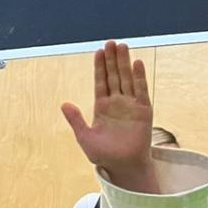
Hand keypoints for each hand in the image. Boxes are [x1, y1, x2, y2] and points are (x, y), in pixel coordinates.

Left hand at [61, 41, 158, 192]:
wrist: (122, 166)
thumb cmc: (103, 154)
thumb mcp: (84, 136)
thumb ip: (75, 120)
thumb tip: (64, 104)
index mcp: (102, 108)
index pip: (100, 82)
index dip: (100, 67)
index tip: (98, 52)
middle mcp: (117, 103)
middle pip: (114, 76)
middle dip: (112, 60)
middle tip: (110, 42)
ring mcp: (130, 105)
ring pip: (127, 79)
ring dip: (124, 63)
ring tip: (122, 46)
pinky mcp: (143, 110)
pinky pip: (141, 90)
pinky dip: (138, 77)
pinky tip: (136, 64)